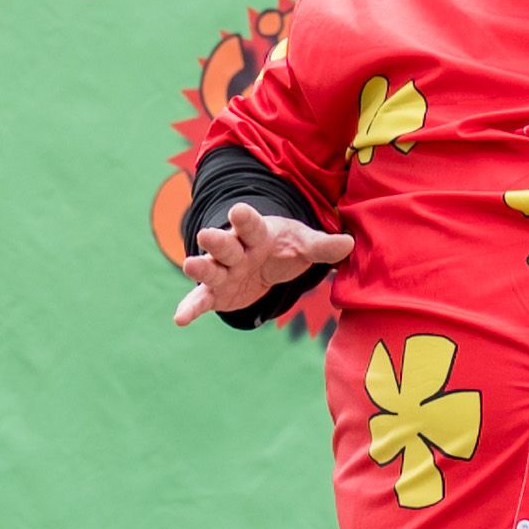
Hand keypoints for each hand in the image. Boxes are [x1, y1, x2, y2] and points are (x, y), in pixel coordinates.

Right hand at [172, 203, 355, 325]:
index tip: (238, 210)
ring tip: (189, 265)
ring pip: (210, 268)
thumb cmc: (284, 248)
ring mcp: (223, 271)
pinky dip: (190, 308)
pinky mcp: (215, 293)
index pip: (252, 225)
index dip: (245, 219)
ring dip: (200, 268)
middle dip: (216, 240)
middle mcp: (236, 250)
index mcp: (258, 234)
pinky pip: (202, 300)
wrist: (265, 263)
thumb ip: (323, 246)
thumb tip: (349, 244)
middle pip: (226, 244)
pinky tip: (180, 319)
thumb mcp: (304, 245)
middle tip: (206, 235)